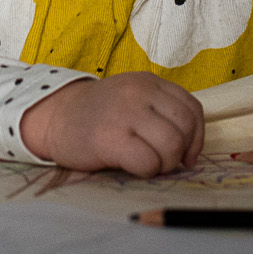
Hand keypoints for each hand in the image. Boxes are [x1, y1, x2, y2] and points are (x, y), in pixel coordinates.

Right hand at [19, 71, 203, 175]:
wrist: (56, 118)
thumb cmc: (99, 115)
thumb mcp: (134, 100)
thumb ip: (161, 113)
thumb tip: (190, 152)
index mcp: (150, 82)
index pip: (192, 109)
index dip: (196, 137)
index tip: (187, 154)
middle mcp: (141, 93)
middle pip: (185, 127)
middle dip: (180, 152)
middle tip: (163, 162)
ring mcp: (126, 113)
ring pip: (171, 145)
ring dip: (165, 163)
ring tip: (149, 165)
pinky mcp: (110, 138)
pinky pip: (148, 161)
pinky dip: (147, 171)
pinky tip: (134, 168)